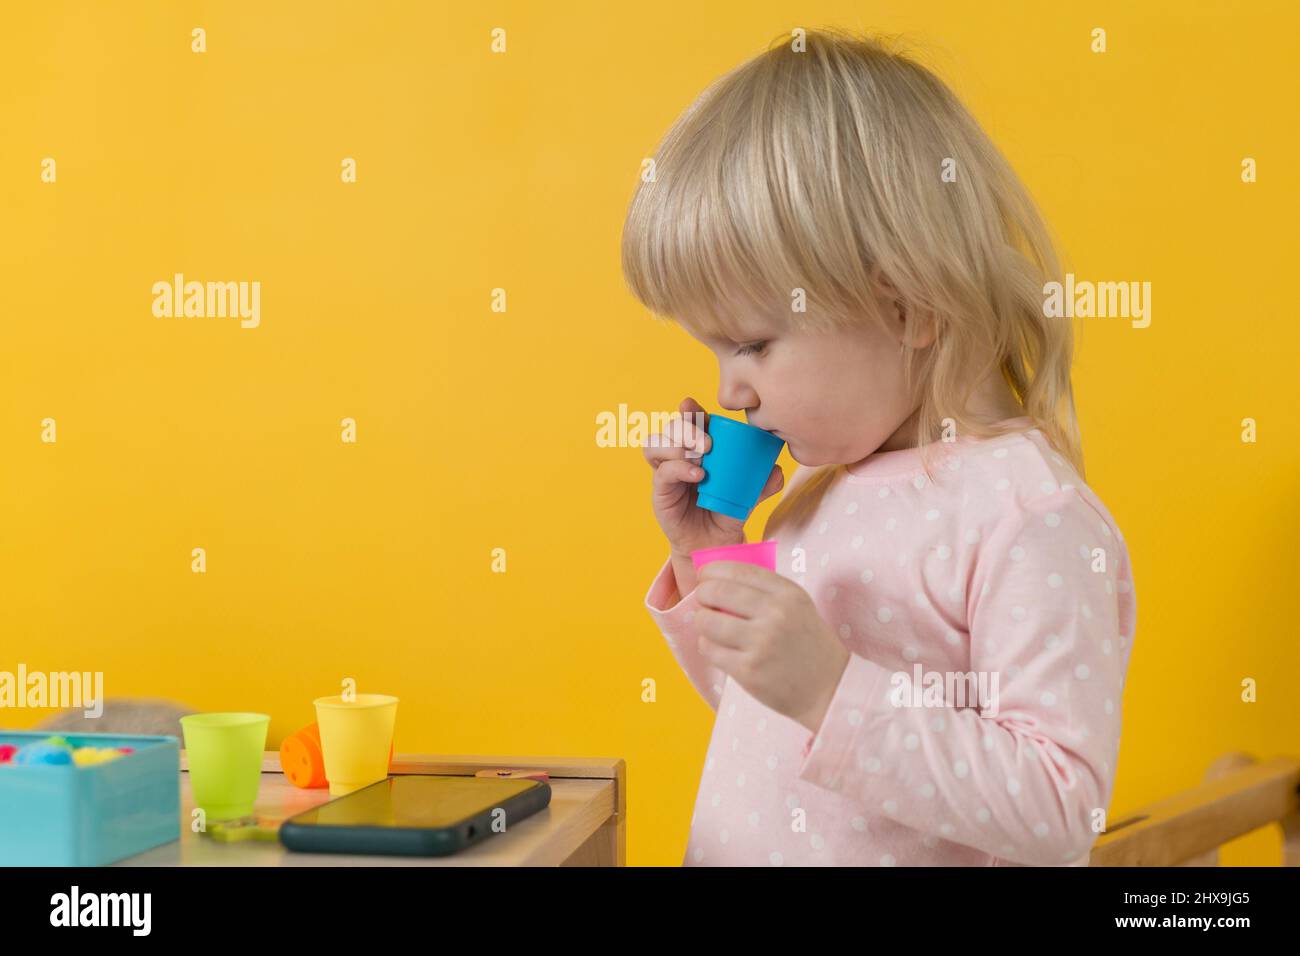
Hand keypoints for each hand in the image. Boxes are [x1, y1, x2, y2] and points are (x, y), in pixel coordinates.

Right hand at [642, 396, 783, 556]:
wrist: (714, 543)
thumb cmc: (727, 512)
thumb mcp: (748, 495)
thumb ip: (762, 483)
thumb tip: (776, 470)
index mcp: (698, 447)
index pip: (689, 420)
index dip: (689, 410)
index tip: (694, 407)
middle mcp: (678, 455)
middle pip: (671, 428)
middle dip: (686, 427)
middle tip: (708, 442)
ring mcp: (666, 471)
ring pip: (655, 444)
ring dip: (677, 444)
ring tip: (701, 456)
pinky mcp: (660, 490)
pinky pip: (662, 472)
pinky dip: (678, 468)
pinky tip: (697, 474)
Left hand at [693, 560, 850, 733]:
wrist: (829, 688)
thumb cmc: (808, 644)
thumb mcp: (798, 606)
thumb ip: (765, 591)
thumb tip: (718, 579)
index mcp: (788, 594)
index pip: (738, 571)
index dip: (712, 570)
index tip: (704, 576)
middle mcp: (775, 614)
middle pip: (716, 592)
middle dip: (702, 594)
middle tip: (703, 601)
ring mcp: (761, 643)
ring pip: (707, 621)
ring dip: (702, 621)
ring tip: (709, 625)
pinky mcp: (748, 670)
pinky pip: (709, 649)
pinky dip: (707, 645)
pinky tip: (717, 647)